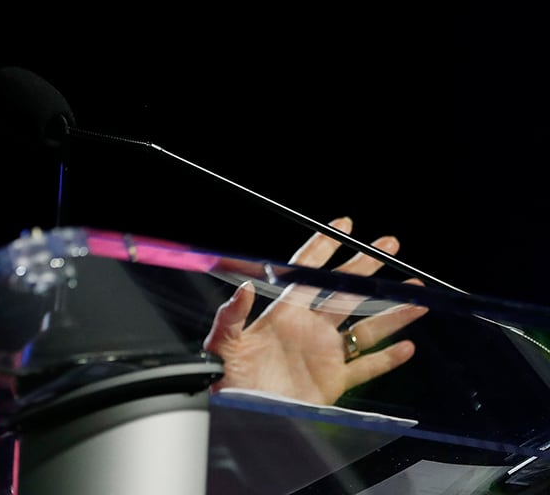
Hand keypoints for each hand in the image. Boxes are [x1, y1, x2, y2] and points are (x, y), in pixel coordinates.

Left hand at [203, 217, 427, 404]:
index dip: (323, 248)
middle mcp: (308, 327)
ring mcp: (323, 353)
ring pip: (365, 327)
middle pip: (343, 291)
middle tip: (389, 245)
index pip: (306, 273)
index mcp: (282, 313)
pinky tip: (407, 347)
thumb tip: (245, 286)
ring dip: (391, 312)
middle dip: (365, 267)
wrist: (238, 411)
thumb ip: (232, 315)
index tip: (342, 227)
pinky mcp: (333, 380)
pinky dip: (387, 359)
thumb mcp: (222, 342)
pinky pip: (365, 367)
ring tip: (417, 292)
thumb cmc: (224, 376)